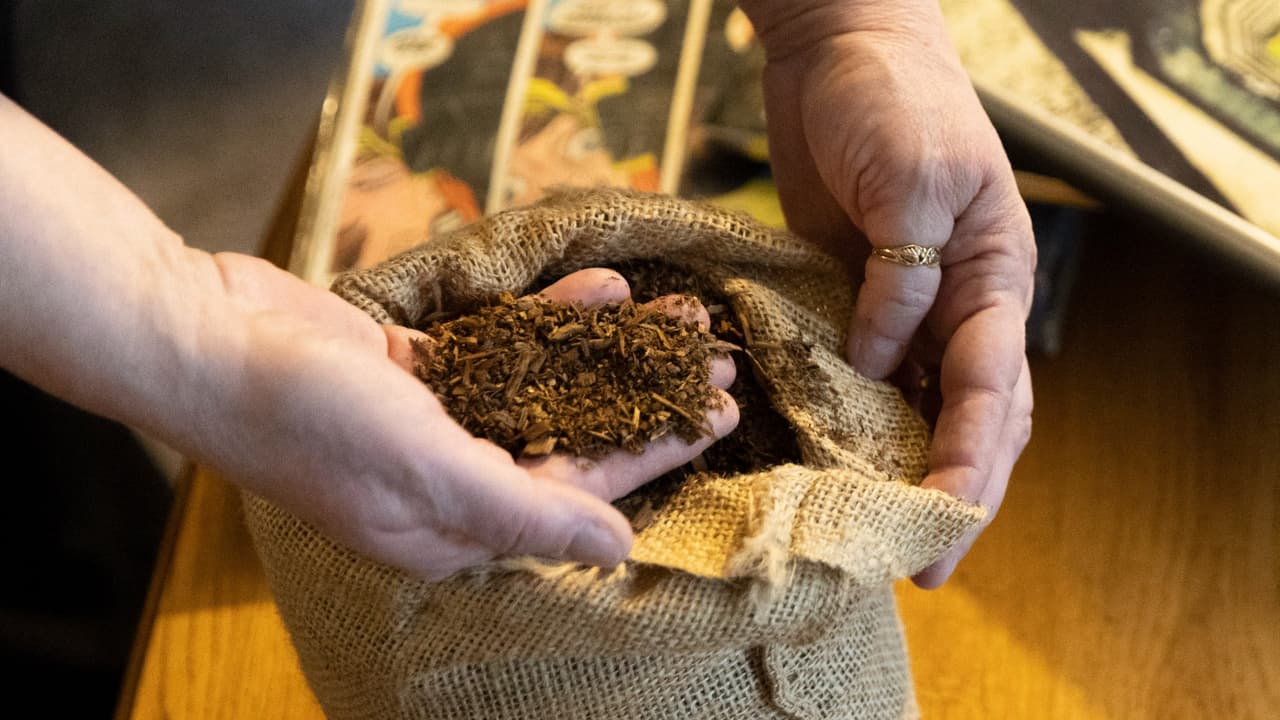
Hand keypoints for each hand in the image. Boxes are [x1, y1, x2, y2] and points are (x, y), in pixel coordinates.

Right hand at [196, 258, 736, 580]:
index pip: (580, 492)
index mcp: (457, 527)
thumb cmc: (311, 422)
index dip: (654, 454)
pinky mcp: (416, 366)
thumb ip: (529, 509)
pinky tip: (604, 288)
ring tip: (679, 312)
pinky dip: (549, 316)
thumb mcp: (431, 473)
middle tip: (715, 360)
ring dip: (611, 348)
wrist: (204, 340)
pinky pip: (503, 342)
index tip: (717, 416)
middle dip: (646, 396)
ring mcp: (434, 420)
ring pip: (547, 383)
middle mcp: (452, 479)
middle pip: (574, 435)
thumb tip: (618, 550)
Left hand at [740, 0, 1035, 586]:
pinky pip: (850, 371)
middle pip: (962, 417)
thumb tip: (877, 361)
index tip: (943, 527)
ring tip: (870, 534)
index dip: (968, 464)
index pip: (988, 390)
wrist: (837, 49)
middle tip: (915, 566)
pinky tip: (822, 459)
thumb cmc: (895, 98)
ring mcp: (899, 304)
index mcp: (994, 278)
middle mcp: (955, 304)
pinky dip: (843, 417)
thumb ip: (903, 278)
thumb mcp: (914, 180)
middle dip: (946, 491)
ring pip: (909, 406)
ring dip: (896, 469)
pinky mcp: (844, 295)